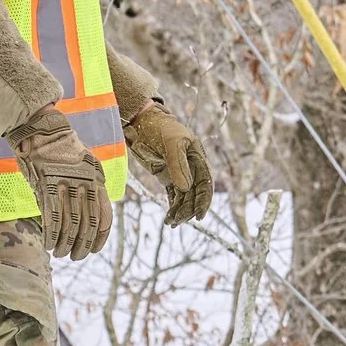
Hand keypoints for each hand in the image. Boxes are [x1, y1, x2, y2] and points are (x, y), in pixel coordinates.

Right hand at [5, 104, 113, 259]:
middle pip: (88, 226)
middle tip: (75, 257)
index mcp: (98, 182)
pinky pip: (52, 219)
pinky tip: (49, 245)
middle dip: (82, 246)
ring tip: (61, 254)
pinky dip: (51, 235)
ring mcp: (66, 187)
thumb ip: (93, 189)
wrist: (43, 131)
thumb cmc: (64, 151)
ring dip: (65, 244)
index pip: (104, 218)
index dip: (100, 238)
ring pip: (70, 226)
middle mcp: (85, 186)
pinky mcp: (47, 187)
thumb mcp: (88, 167)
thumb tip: (95, 213)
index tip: (94, 250)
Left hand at [124, 98, 213, 226]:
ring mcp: (179, 173)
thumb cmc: (159, 127)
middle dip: (189, 209)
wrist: (141, 122)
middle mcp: (191, 167)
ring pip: (184, 197)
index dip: (204, 200)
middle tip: (178, 221)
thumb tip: (185, 188)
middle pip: (195, 194)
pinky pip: (173, 195)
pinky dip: (172, 207)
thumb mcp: (171, 143)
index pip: (205, 183)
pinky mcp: (167, 176)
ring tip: (171, 223)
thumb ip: (178, 165)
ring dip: (180, 211)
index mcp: (198, 158)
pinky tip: (169, 218)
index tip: (200, 216)